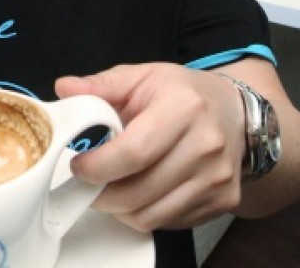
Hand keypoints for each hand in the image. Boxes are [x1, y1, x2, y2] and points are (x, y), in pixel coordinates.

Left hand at [55, 63, 245, 231]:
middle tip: (87, 182)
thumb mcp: (142, 77)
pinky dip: (145, 213)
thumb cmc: (182, 94)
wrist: (234, 113)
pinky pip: (169, 222)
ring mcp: (217, 177)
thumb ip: (101, 85)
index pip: (134, 152)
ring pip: (151, 215)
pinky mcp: (223, 200)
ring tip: (110, 188)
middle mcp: (206, 145)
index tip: (79, 166)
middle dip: (101, 193)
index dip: (98, 166)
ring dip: (119, 208)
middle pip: (139, 191)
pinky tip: (138, 192)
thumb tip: (64, 88)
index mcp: (184, 107)